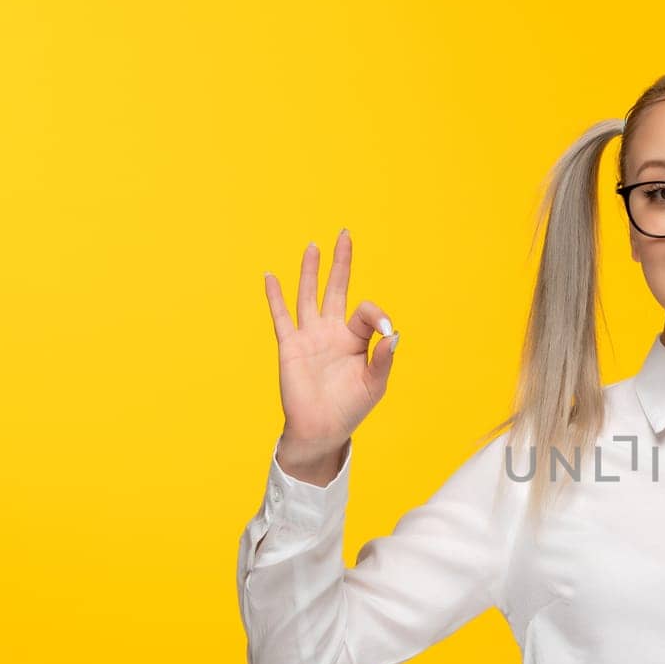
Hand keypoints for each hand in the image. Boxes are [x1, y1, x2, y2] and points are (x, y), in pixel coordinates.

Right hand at [263, 229, 398, 460]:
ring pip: (310, 295)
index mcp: (356, 339)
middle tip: (344, 234)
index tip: (385, 330)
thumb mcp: (374, 385)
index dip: (376, 314)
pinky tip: (271, 276)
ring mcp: (310, 336)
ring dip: (311, 271)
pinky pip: (281, 316)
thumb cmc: (350, 408)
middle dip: (341, 263)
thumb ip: (383, 360)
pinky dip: (275, 296)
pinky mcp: (290, 345)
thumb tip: (393, 333)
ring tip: (314, 246)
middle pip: (337, 288)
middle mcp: (333, 332)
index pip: (366, 312)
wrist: (322, 429)